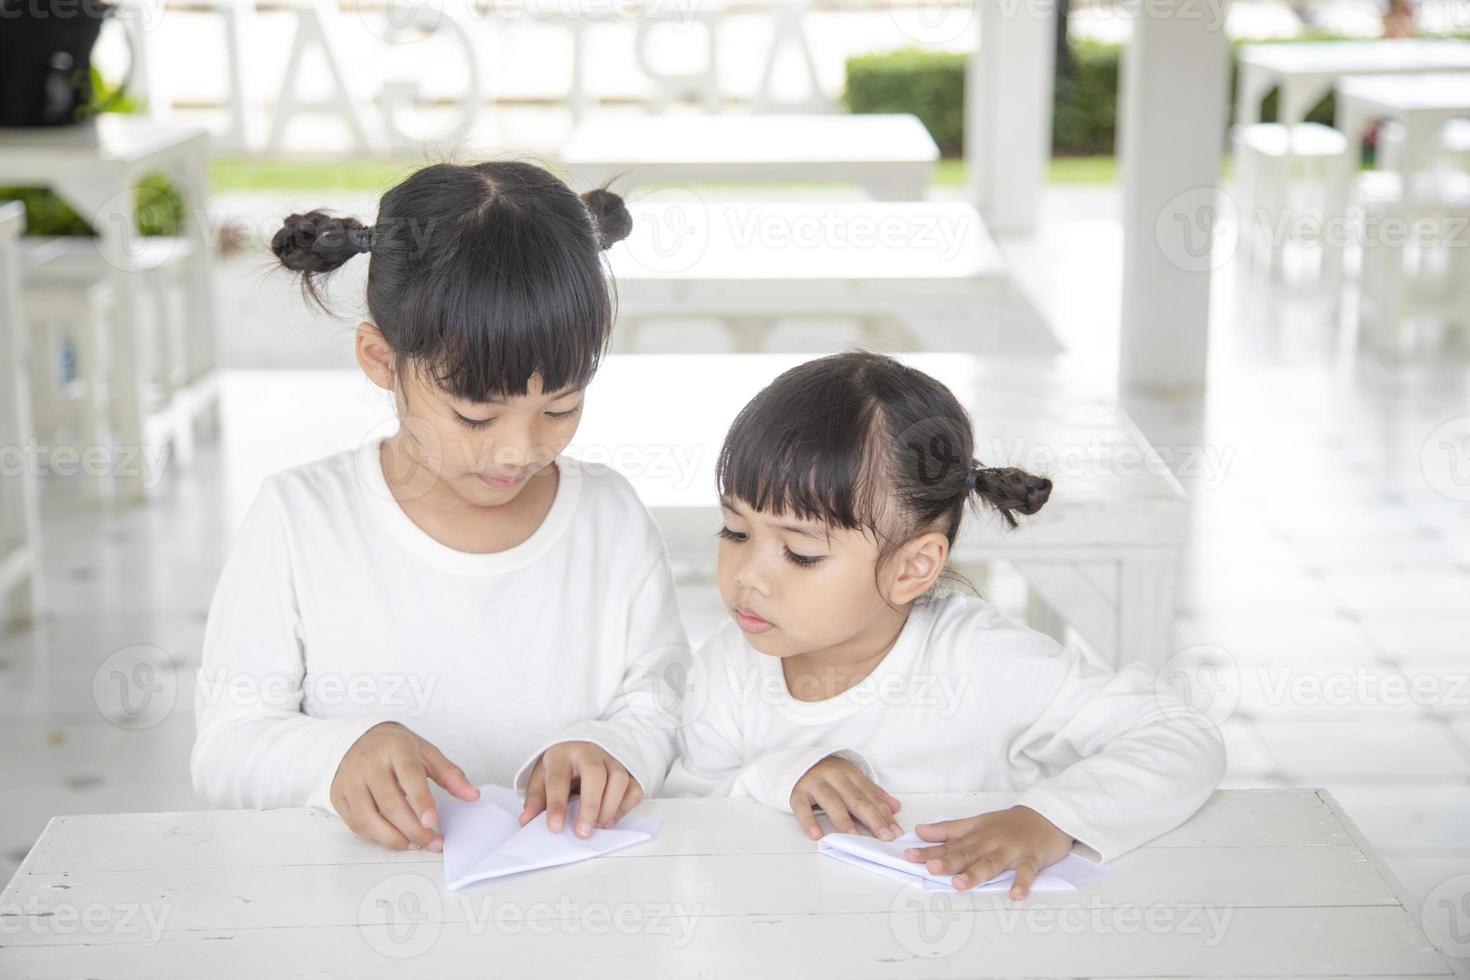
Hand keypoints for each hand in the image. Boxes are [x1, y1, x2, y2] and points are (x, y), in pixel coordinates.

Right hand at [329, 721, 479, 851]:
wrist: (358, 738)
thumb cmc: (396, 748)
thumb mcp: (426, 753)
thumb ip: (450, 775)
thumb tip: (472, 795)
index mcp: (395, 748)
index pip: (409, 776)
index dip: (422, 801)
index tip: (433, 822)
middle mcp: (368, 763)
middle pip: (390, 804)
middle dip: (413, 829)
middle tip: (432, 842)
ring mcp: (350, 780)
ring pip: (369, 819)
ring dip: (394, 838)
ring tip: (414, 844)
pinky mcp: (337, 796)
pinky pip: (356, 825)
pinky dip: (376, 837)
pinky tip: (394, 838)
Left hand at [519, 741, 641, 837]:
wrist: (582, 744)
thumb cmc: (561, 766)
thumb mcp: (542, 777)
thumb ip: (536, 799)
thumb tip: (526, 821)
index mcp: (562, 754)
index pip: (559, 779)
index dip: (556, 805)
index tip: (555, 828)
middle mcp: (590, 753)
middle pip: (595, 775)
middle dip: (590, 806)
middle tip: (583, 833)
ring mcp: (612, 759)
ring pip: (619, 779)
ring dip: (610, 807)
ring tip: (597, 826)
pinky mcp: (628, 769)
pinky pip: (634, 788)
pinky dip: (625, 807)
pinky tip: (610, 819)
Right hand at [790, 755, 902, 841]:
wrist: (797, 760)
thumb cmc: (828, 774)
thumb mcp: (852, 779)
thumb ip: (873, 794)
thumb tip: (895, 807)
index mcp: (850, 774)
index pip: (871, 796)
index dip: (884, 815)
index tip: (896, 832)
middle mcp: (834, 777)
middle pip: (856, 799)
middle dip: (872, 818)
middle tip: (885, 836)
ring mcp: (815, 784)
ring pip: (832, 802)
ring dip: (844, 820)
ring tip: (854, 836)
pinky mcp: (797, 792)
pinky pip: (802, 807)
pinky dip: (808, 821)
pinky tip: (816, 834)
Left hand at [903, 805, 1073, 898]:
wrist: (1047, 816)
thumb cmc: (1008, 824)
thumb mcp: (977, 822)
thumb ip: (948, 829)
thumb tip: (920, 831)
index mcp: (976, 834)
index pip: (949, 843)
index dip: (929, 850)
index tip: (909, 856)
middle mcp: (990, 841)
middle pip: (967, 853)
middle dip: (948, 861)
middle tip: (931, 867)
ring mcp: (1011, 850)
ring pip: (991, 863)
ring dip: (976, 873)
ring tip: (960, 884)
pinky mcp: (1031, 858)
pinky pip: (1026, 871)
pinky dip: (1022, 882)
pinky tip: (1015, 894)